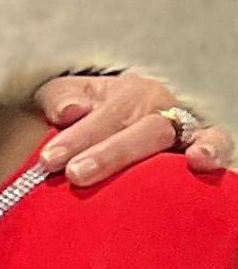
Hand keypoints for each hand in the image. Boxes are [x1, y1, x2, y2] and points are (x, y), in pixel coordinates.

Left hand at [33, 71, 226, 184]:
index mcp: (127, 94)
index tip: (50, 159)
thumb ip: (59, 99)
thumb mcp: (66, 101)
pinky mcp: (203, 149)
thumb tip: (69, 111)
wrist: (117, 134)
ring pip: (172, 135)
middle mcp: (159, 108)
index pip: (105, 114)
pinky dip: (214, 149)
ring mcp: (184, 129)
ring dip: (154, 153)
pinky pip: (218, 143)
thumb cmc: (87, 119)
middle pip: (139, 128)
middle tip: (75, 174)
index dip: (77, 136)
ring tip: (131, 165)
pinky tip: (199, 162)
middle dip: (108, 152)